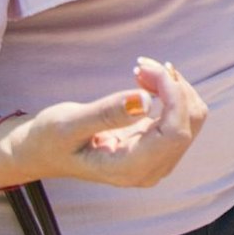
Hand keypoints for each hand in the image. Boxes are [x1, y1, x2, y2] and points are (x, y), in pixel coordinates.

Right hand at [0, 56, 208, 187]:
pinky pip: (180, 115)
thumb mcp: (69, 123)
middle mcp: (150, 170)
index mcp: (129, 169)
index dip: (174, 96)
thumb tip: (144, 100)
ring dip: (173, 86)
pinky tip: (145, 80)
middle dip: (173, 86)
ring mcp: (156, 160)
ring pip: (191, 116)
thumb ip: (106, 113)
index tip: (149, 68)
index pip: (176, 132)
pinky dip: (169, 92)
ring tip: (142, 70)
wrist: (42, 151)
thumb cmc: (50, 139)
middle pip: (190, 122)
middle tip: (141, 64)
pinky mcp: (157, 146)